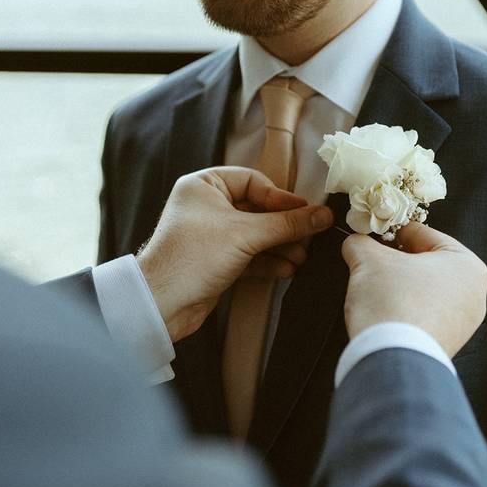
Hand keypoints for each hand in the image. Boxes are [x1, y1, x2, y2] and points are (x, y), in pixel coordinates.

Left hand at [136, 167, 332, 341]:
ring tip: (301, 257)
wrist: (161, 304)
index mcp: (204, 185)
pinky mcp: (215, 260)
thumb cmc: (193, 257)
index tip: (306, 212)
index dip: (280, 197)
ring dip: (279, 246)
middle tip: (310, 235)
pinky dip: (267, 262)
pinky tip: (286, 270)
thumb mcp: (246, 234)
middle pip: (257, 209)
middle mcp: (206, 206)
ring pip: (255, 235)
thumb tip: (324, 215)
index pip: (253, 182)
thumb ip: (287, 224)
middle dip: (283, 226)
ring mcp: (211, 235)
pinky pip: (248, 255)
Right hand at [341, 223, 486, 357]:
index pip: (423, 234)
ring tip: (373, 285)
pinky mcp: (447, 343)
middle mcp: (474, 294)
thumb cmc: (393, 303)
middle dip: (395, 260)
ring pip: (424, 290)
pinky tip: (384, 309)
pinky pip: (424, 315)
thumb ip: (361, 244)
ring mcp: (463, 323)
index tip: (373, 232)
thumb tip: (356, 243)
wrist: (392, 359)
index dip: (392, 230)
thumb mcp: (369, 261)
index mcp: (467, 265)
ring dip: (398, 284)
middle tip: (370, 258)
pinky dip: (405, 308)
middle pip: (425, 263)